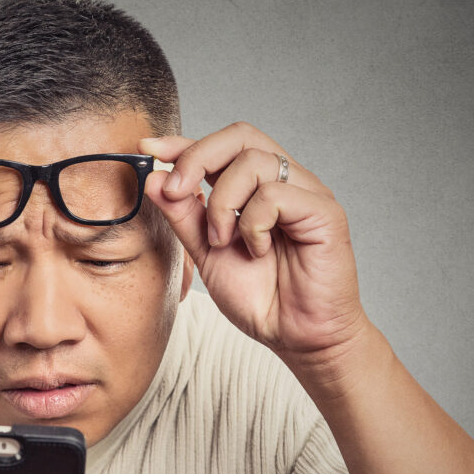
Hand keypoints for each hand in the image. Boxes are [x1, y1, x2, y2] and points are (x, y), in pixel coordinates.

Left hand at [141, 123, 370, 368]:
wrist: (296, 338)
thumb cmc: (260, 297)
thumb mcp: (207, 253)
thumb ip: (184, 217)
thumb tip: (154, 178)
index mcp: (257, 188)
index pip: (221, 147)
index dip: (184, 143)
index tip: (148, 147)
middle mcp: (285, 182)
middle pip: (240, 136)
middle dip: (197, 158)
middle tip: (174, 191)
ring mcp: (307, 193)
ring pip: (254, 162)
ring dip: (223, 203)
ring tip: (222, 241)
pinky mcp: (325, 212)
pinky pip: (276, 194)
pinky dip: (253, 223)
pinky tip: (257, 251)